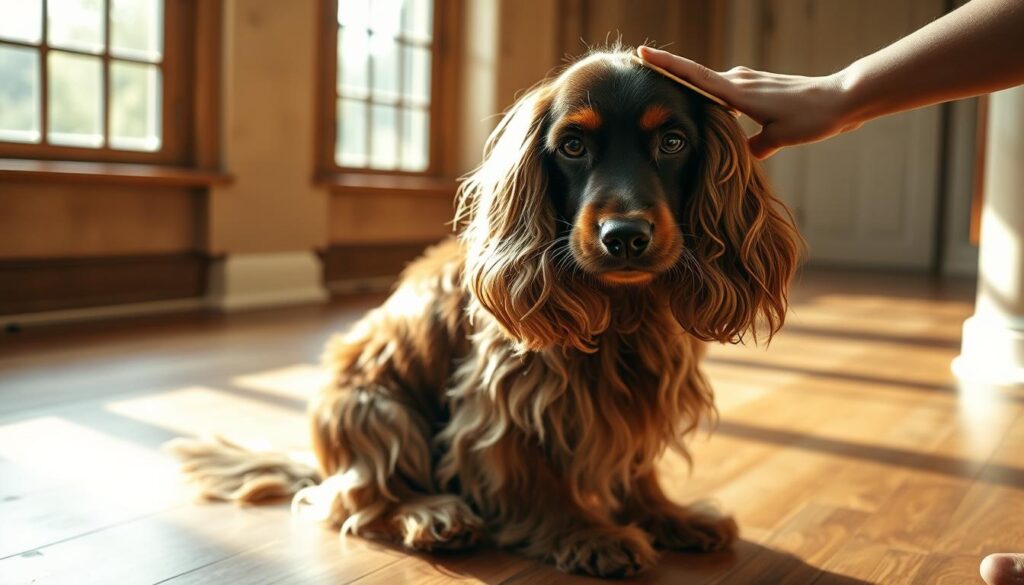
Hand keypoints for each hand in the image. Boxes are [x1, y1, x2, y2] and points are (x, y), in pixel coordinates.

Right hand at [637, 46, 861, 158]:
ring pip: (713, 88)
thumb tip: (740, 155)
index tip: (642, 53)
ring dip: (694, 92)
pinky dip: (717, 103)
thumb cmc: (811, 118)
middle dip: (671, 76)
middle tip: (642, 75)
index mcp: (738, 92)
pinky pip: (729, 96)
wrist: (842, 100)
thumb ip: (753, 147)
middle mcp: (740, 82)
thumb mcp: (778, 139)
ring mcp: (750, 84)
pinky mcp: (761, 90)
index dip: (667, 66)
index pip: (693, 76)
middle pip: (697, 77)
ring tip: (670, 100)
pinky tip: (715, 116)